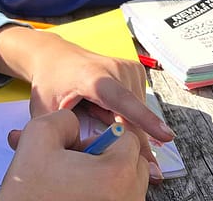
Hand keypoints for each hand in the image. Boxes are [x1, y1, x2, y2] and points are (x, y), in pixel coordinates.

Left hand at [0, 25, 172, 174]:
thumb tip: (70, 156)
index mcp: (93, 79)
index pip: (123, 101)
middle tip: (111, 141)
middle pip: (133, 116)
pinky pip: (138, 103)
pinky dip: (127, 111)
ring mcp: (128, 67)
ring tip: (94, 108)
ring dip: (123, 121)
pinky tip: (106, 104)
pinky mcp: (136, 69)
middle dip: (127, 139)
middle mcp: (115, 69)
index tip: (166, 136)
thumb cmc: (49, 83)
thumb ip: (59, 134)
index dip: (144, 120)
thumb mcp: (46, 111)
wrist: (54, 56)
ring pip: (138, 112)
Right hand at [0, 110, 149, 200]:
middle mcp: (128, 198)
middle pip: (134, 163)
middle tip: (77, 166)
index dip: (100, 138)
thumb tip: (77, 125)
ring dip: (105, 178)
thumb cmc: (29, 191)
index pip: (129, 138)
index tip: (80, 150)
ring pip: (127, 185)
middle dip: (107, 159)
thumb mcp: (38, 135)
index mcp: (117, 173)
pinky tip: (75, 195)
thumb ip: (65, 118)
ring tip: (74, 182)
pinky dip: (101, 195)